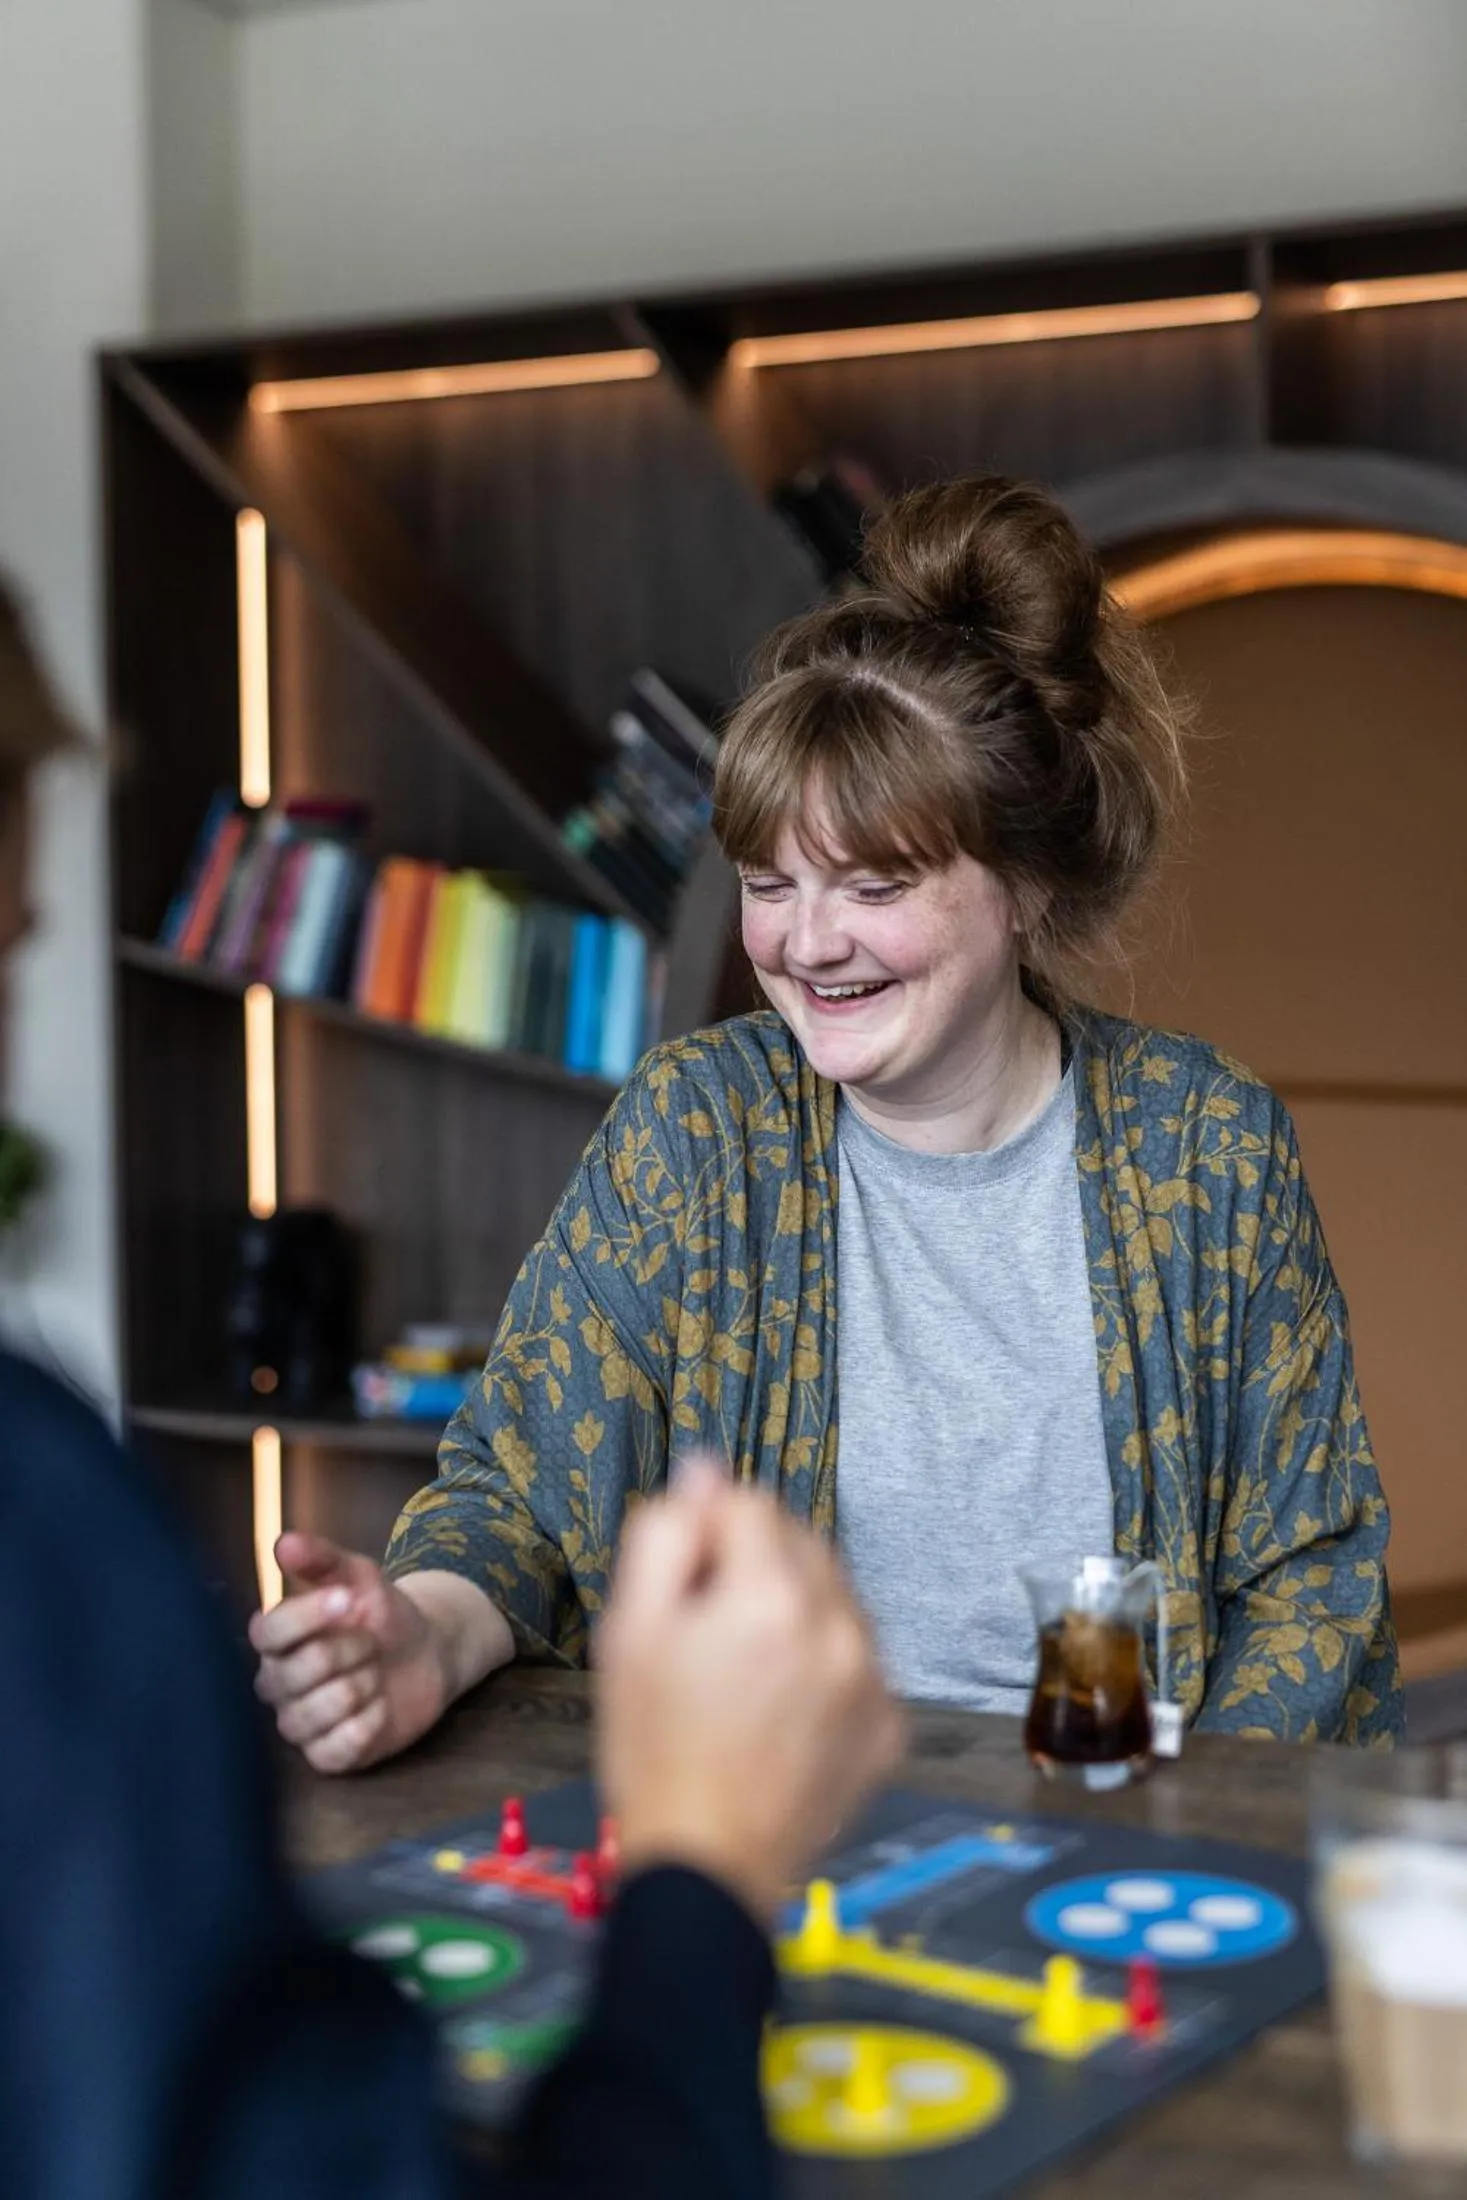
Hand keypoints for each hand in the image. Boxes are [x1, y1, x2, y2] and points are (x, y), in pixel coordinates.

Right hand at [249, 1532, 452, 1773]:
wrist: (426, 1652)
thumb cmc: (381, 1613)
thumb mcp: (358, 1576)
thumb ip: (322, 1559)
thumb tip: (284, 1542)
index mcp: (276, 1638)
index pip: (267, 1633)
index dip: (309, 1616)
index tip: (349, 1600)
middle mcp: (276, 1683)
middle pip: (295, 1673)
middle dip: (348, 1652)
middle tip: (372, 1642)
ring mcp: (298, 1722)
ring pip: (311, 1715)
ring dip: (359, 1689)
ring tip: (376, 1674)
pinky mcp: (326, 1755)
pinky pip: (334, 1750)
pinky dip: (366, 1725)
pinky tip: (380, 1707)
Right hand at [595, 1460, 903, 1924]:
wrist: (705, 1867)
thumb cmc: (656, 1752)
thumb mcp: (630, 1631)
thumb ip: (667, 1536)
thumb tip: (702, 1474)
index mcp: (771, 1596)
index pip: (749, 1504)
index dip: (706, 1533)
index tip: (684, 1582)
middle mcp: (838, 1628)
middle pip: (801, 1543)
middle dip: (755, 1564)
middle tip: (707, 1630)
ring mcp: (872, 1681)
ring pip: (836, 1597)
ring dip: (795, 1608)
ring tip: (745, 1672)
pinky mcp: (889, 1726)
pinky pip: (859, 1658)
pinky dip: (825, 1663)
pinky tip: (781, 1706)